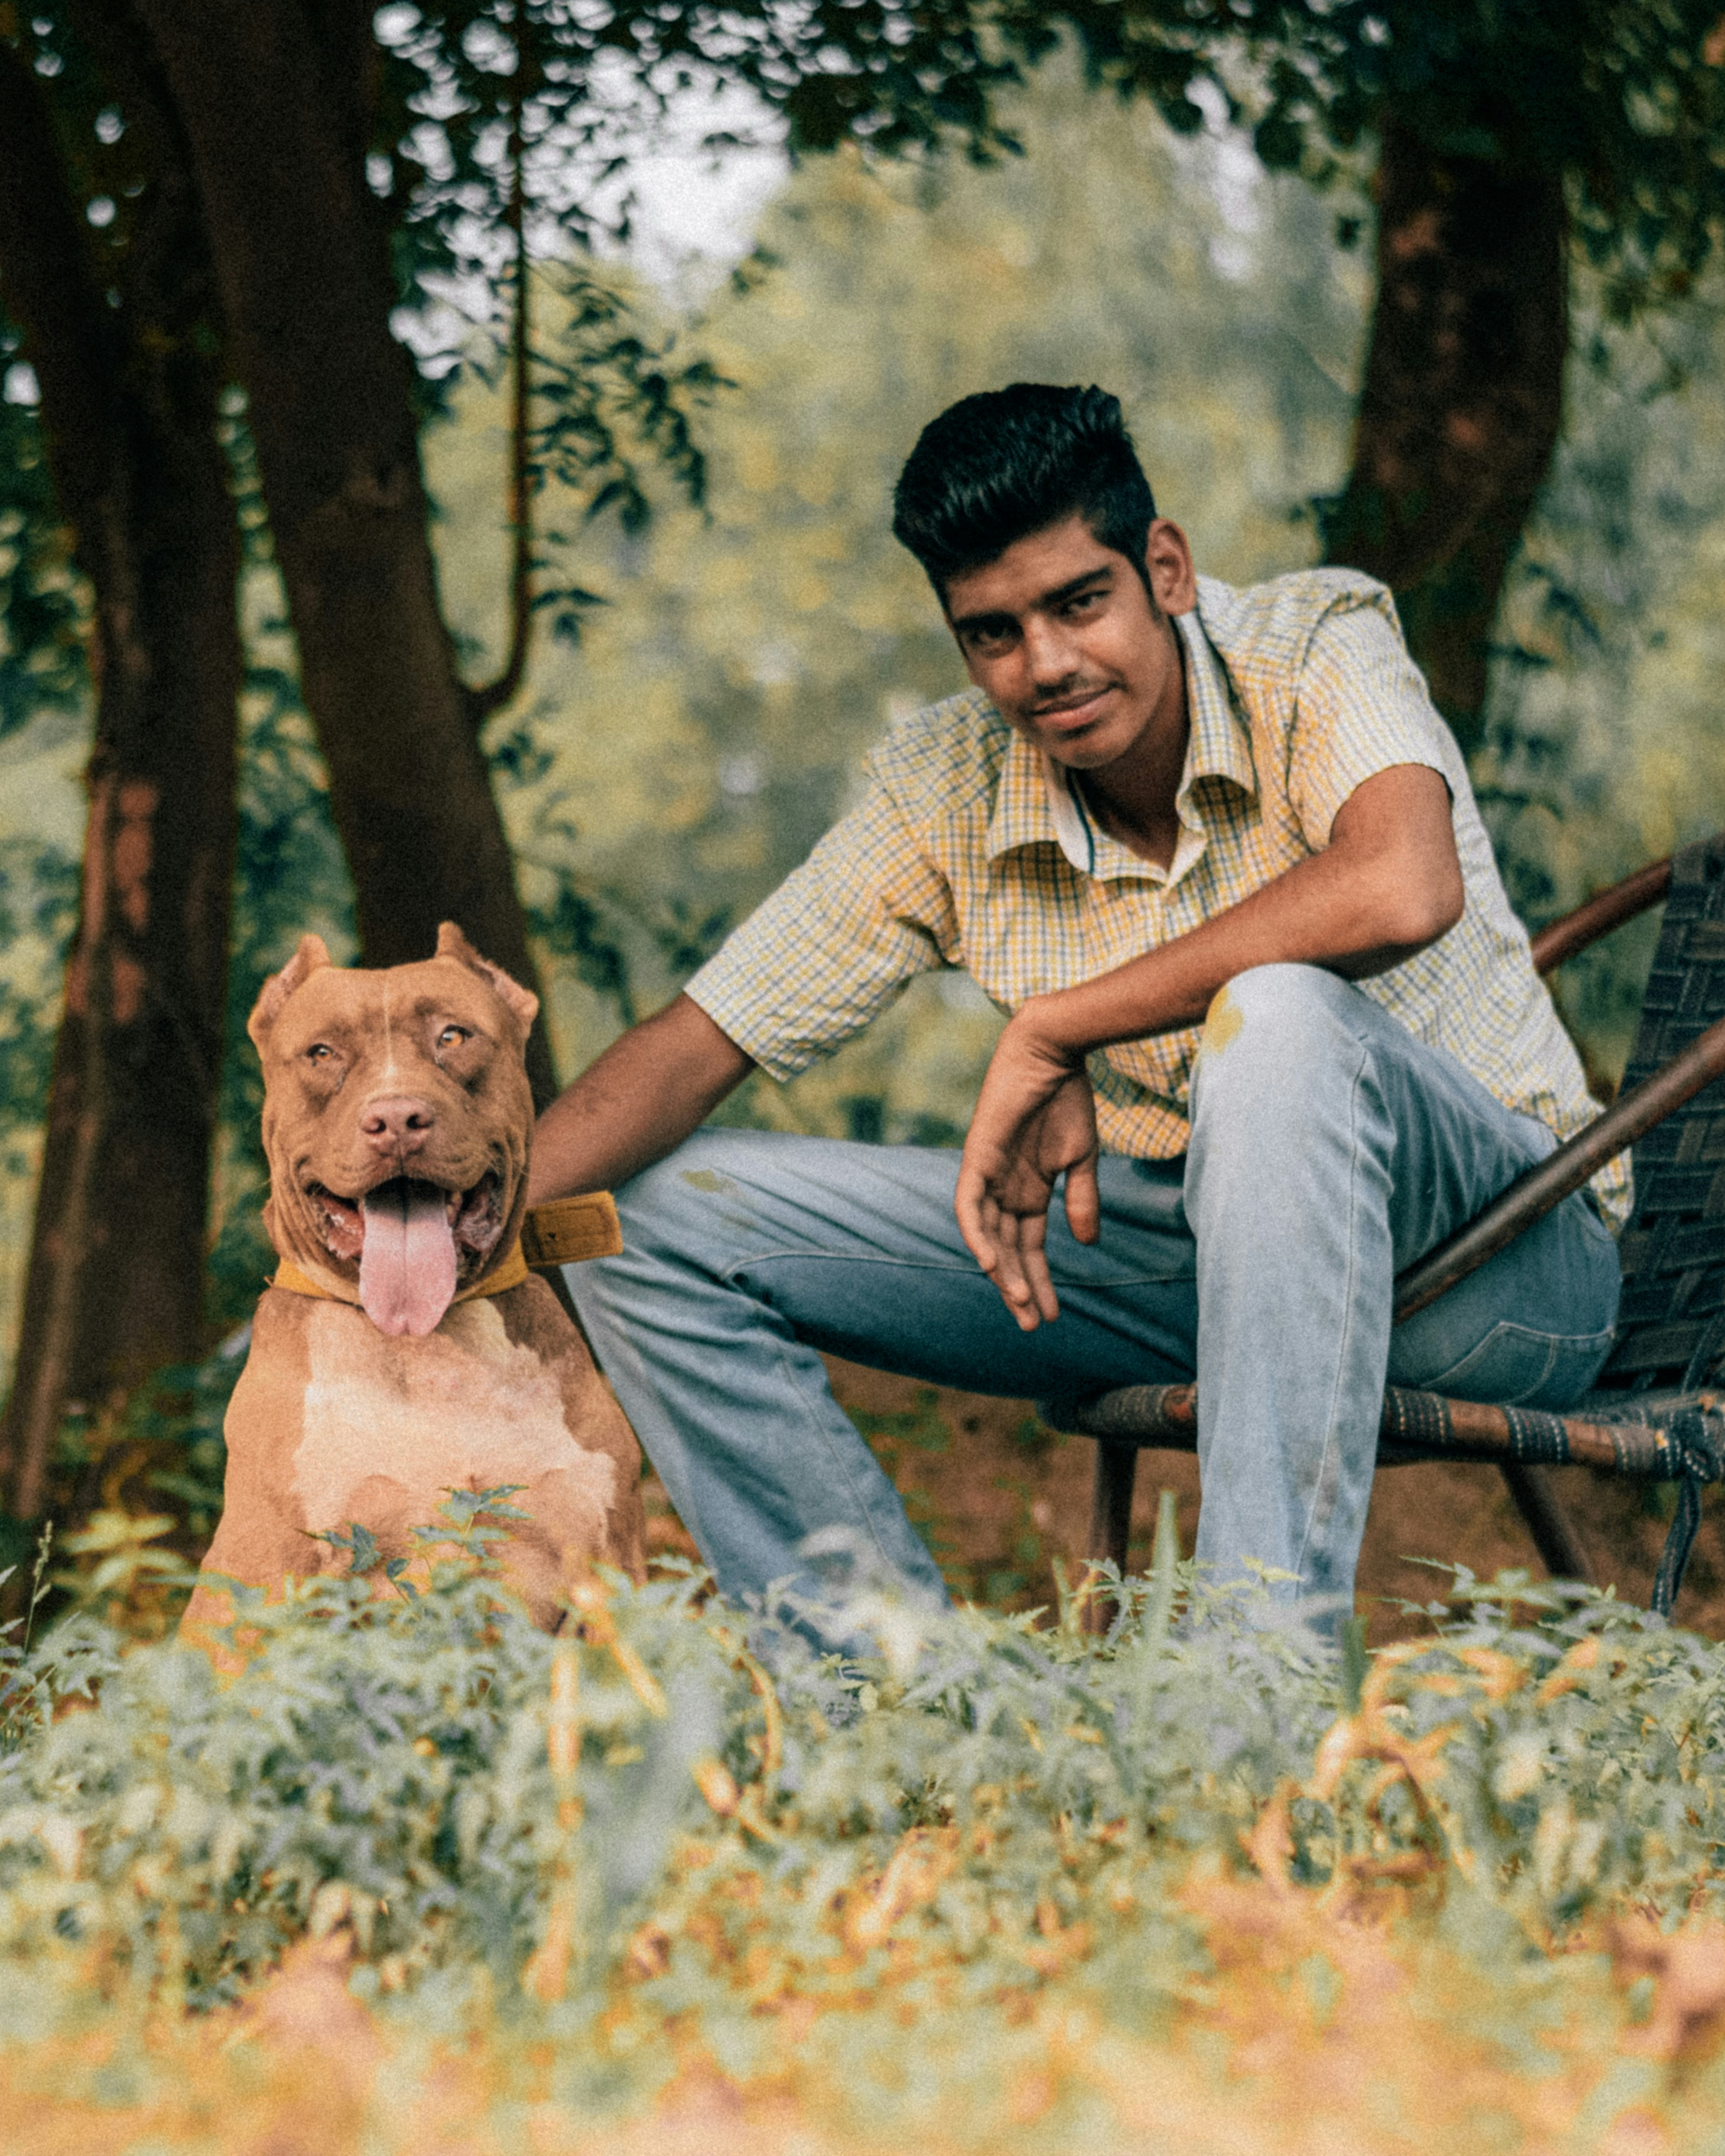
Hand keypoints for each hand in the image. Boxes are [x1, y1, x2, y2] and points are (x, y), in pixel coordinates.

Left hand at [956, 1008, 1100, 1330]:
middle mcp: (1004, 1189)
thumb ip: (1082, 1200)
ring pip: (988, 1237)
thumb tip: (1088, 1243)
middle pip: (1008, 1250)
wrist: (1053, 1052)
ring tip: (1020, 1304)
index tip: (1052, 1315)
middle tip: (1033, 1325)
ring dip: (1003, 1272)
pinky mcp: (977, 1158)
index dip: (1038, 1281)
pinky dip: (978, 1236)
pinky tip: (992, 1264)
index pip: (1029, 1247)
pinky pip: (970, 1205)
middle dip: (1020, 1289)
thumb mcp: (1081, 1159)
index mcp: (1028, 1191)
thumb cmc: (1068, 1099)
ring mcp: (989, 1175)